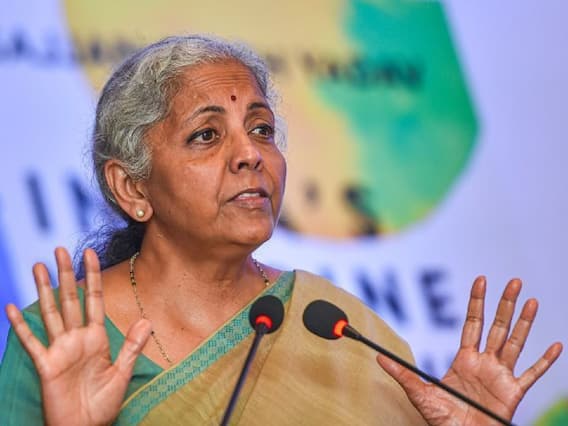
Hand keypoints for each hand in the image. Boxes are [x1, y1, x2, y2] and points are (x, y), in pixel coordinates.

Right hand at [5, 247, 151, 425]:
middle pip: (70, 299)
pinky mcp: (46, 365)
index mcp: (97, 337)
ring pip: (50, 313)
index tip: (90, 253)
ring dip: (44, 290)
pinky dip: (21, 326)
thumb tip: (147, 320)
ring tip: (37, 266)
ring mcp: (60, 349)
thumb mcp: (123, 372)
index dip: (92, 276)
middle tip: (60, 249)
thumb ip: (133, 346)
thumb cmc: (104, 403)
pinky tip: (11, 307)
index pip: (94, 299)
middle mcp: (77, 338)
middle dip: (66, 274)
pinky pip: (31, 342)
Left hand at [377, 276, 562, 425]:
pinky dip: (545, 360)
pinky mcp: (513, 393)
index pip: (472, 323)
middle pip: (498, 327)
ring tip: (533, 301)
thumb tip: (378, 358)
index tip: (482, 280)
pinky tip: (556, 344)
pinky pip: (532, 374)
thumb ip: (402, 374)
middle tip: (515, 281)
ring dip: (525, 323)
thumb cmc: (442, 419)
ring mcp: (501, 376)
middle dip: (505, 304)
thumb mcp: (419, 393)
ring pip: (516, 343)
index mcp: (465, 359)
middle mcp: (485, 363)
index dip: (477, 301)